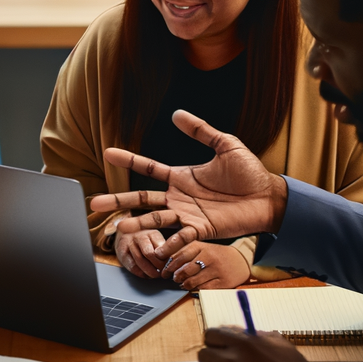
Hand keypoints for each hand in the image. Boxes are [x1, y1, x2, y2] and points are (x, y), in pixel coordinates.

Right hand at [88, 110, 287, 260]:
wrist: (269, 197)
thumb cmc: (249, 173)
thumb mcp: (225, 145)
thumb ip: (201, 130)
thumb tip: (176, 114)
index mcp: (181, 177)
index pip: (149, 168)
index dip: (129, 159)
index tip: (108, 152)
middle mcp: (179, 197)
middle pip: (142, 198)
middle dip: (118, 200)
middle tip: (94, 204)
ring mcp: (188, 215)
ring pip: (155, 219)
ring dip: (137, 224)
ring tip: (118, 227)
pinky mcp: (202, 230)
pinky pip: (182, 236)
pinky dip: (170, 242)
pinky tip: (158, 247)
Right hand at [113, 227, 167, 277]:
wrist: (126, 233)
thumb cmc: (146, 239)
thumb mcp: (157, 240)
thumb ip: (164, 249)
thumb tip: (173, 261)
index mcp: (151, 233)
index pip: (160, 247)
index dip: (166, 259)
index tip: (170, 266)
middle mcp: (139, 236)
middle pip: (149, 253)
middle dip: (158, 266)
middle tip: (163, 272)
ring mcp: (129, 243)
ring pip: (139, 260)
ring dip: (149, 271)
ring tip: (156, 275)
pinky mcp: (121, 252)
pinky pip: (131, 265)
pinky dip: (140, 273)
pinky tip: (146, 275)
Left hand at [165, 242, 251, 289]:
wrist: (240, 260)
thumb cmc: (216, 255)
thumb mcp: (202, 248)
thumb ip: (185, 252)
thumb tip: (166, 264)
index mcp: (201, 247)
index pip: (179, 256)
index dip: (169, 266)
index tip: (164, 272)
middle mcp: (209, 257)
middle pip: (184, 270)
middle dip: (176, 277)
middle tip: (174, 278)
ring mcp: (216, 270)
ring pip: (192, 282)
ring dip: (184, 285)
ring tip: (183, 283)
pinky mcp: (223, 282)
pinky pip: (203, 289)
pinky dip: (195, 289)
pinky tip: (194, 287)